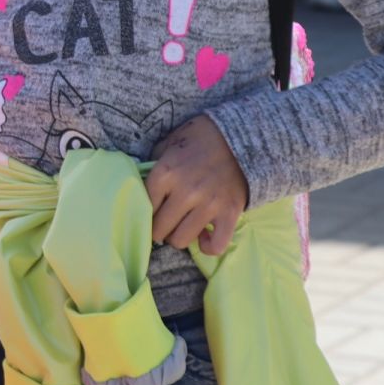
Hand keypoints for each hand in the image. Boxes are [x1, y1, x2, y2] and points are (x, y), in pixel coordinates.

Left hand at [146, 115, 248, 255]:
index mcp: (165, 174)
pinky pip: (215, 246)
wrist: (242, 137)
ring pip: (181, 240)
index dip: (145, 213)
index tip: (152, 212)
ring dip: (179, 237)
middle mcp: (184, 192)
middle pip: (159, 229)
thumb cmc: (200, 139)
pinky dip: (208, 246)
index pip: (144, 208)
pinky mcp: (229, 214)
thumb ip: (154, 164)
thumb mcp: (169, 143)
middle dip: (160, 229)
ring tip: (184, 226)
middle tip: (167, 222)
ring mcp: (208, 205)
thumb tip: (142, 186)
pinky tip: (205, 236)